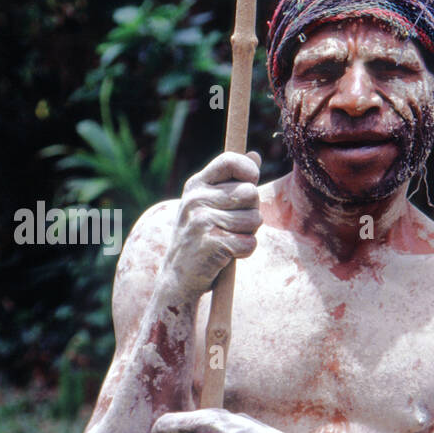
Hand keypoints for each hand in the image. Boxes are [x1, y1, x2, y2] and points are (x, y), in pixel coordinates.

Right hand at [160, 151, 260, 302]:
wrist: (178, 276)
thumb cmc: (199, 237)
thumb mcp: (207, 203)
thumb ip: (230, 180)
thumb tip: (255, 155)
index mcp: (196, 185)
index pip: (230, 161)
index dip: (248, 171)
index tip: (248, 184)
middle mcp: (196, 199)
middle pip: (251, 192)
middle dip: (250, 211)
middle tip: (232, 225)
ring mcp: (202, 220)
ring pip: (254, 219)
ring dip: (248, 233)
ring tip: (227, 239)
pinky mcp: (212, 243)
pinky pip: (250, 242)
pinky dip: (245, 251)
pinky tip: (227, 254)